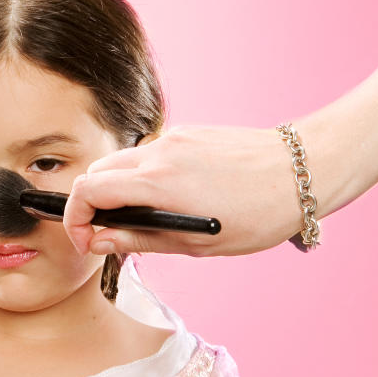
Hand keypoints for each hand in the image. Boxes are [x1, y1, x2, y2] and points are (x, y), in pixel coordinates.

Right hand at [62, 125, 305, 258]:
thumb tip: (102, 242)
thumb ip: (142, 239)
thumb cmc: (260, 213)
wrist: (302, 171)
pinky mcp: (189, 133)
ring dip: (117, 189)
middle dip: (90, 203)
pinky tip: (172, 198)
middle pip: (97, 172)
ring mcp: (173, 139)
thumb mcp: (199, 243)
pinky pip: (150, 154)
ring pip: (122, 162)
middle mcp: (159, 153)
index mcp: (158, 183)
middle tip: (108, 233)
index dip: (75, 218)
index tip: (86, 238)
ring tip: (143, 218)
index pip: (87, 190)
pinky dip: (144, 176)